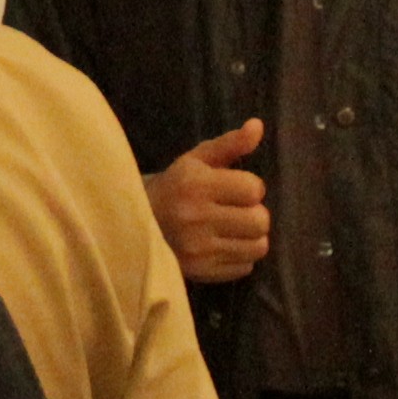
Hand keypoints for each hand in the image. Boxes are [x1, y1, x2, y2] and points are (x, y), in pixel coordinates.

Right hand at [148, 121, 271, 286]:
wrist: (137, 224)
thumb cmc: (175, 187)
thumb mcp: (197, 160)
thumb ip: (230, 144)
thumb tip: (258, 126)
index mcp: (195, 185)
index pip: (253, 189)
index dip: (251, 187)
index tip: (237, 188)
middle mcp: (196, 218)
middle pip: (260, 221)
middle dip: (255, 214)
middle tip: (239, 210)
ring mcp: (198, 250)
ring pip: (258, 247)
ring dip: (252, 236)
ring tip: (235, 229)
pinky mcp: (201, 272)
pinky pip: (245, 267)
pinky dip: (240, 256)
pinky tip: (223, 245)